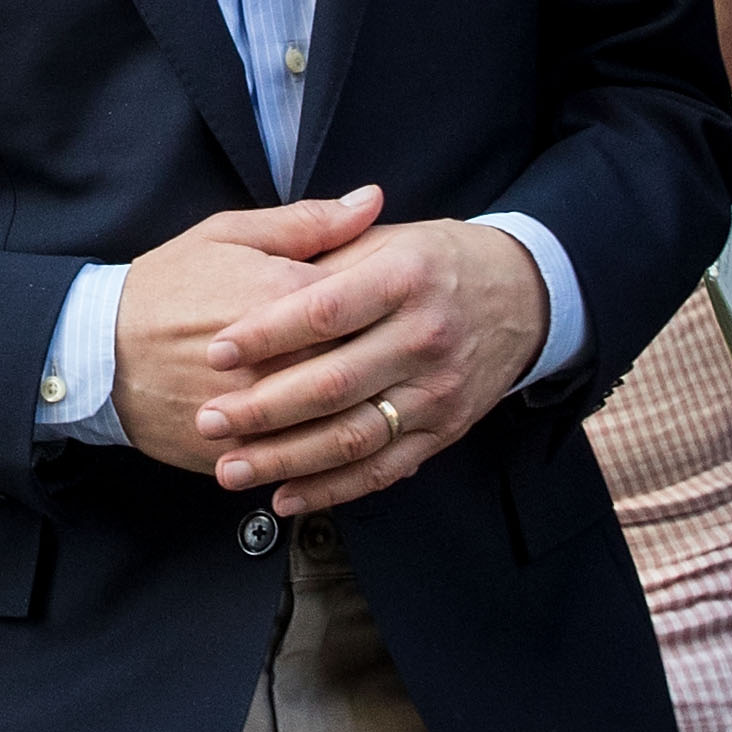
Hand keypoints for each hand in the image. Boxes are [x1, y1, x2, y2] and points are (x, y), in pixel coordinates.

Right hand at [109, 189, 389, 473]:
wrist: (96, 350)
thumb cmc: (166, 285)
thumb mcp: (229, 234)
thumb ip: (308, 223)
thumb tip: (371, 200)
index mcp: (281, 296)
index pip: (366, 304)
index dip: (392, 308)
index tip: (403, 310)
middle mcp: (274, 359)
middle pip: (360, 367)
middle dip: (386, 366)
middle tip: (403, 361)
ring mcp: (254, 412)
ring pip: (334, 425)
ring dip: (365, 419)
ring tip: (381, 406)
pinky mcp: (234, 451)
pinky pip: (293, 463)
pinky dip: (322, 461)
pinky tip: (343, 448)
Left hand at [195, 218, 550, 515]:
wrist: (521, 295)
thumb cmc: (435, 262)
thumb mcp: (387, 237)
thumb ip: (326, 246)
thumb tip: (264, 259)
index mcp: (405, 278)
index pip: (325, 311)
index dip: (267, 333)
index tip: (216, 349)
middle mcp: (425, 336)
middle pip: (334, 383)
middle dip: (263, 409)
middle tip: (210, 420)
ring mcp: (438, 390)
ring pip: (354, 436)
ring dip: (287, 459)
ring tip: (231, 468)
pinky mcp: (444, 431)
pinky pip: (382, 469)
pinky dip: (332, 489)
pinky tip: (285, 494)